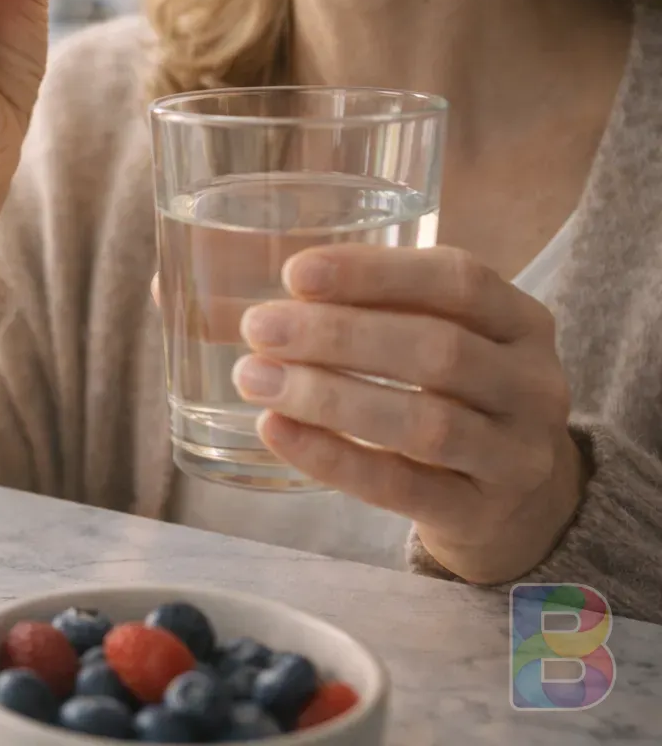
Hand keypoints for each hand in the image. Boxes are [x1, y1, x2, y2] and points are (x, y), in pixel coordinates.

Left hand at [231, 245, 585, 584]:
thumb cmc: (464, 399)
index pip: (458, 281)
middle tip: (258, 328)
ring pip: (423, 423)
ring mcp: (515, 456)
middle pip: (438, 350)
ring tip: (254, 378)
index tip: (295, 273)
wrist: (523, 505)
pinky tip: (276, 430)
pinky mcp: (481, 514)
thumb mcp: (453, 341)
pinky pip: (400, 486)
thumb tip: (284, 297)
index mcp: (522, 322)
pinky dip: (332, 457)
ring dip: (328, 397)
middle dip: (338, 335)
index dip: (375, 274)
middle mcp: (532, 385)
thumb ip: (385, 312)